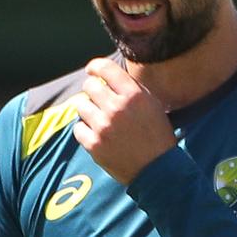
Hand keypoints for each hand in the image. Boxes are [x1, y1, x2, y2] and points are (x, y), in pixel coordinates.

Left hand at [71, 58, 176, 183]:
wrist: (158, 170)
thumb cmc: (157, 135)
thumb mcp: (152, 105)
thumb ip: (131, 89)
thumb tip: (107, 76)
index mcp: (134, 95)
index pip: (105, 68)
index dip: (95, 66)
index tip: (92, 70)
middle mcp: (117, 108)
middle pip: (89, 85)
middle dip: (92, 90)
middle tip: (98, 99)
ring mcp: (103, 126)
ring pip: (80, 105)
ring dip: (87, 109)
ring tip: (99, 118)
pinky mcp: (94, 144)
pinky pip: (78, 128)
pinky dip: (85, 130)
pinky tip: (97, 134)